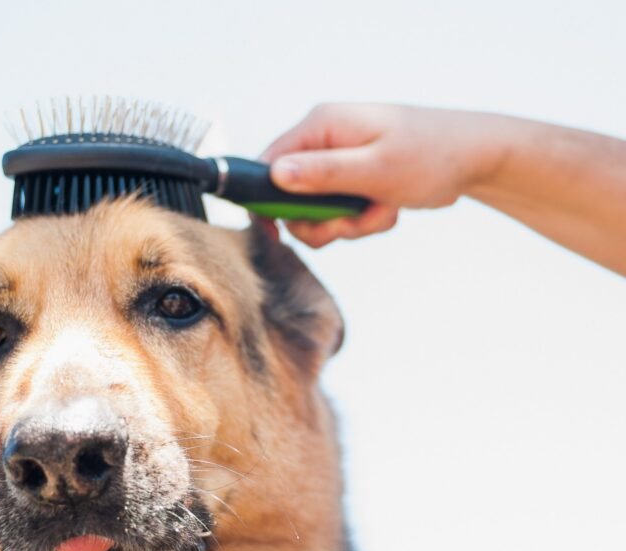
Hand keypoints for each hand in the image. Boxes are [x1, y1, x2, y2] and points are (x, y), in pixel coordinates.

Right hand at [261, 104, 501, 247]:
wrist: (476, 158)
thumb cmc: (432, 156)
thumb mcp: (375, 169)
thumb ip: (323, 173)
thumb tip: (275, 174)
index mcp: (322, 126)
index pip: (268, 165)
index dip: (267, 202)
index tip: (279, 233)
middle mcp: (324, 140)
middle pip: (289, 197)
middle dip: (320, 220)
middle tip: (352, 223)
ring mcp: (338, 160)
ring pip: (315, 211)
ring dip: (346, 224)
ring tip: (380, 212)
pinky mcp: (352, 178)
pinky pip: (338, 212)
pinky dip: (361, 221)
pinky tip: (388, 209)